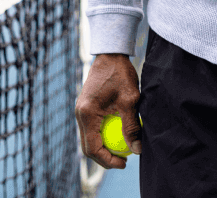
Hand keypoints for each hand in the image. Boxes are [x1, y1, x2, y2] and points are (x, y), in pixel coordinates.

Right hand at [75, 53, 141, 169]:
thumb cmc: (120, 74)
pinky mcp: (85, 107)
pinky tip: (117, 135)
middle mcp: (79, 114)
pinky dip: (101, 136)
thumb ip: (132, 126)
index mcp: (86, 114)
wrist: (110, 53)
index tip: (124, 163)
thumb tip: (137, 149)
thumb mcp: (130, 100)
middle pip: (88, 147)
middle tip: (123, 161)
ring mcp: (80, 110)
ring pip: (88, 139)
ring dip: (102, 148)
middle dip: (104, 158)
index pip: (93, 148)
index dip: (108, 160)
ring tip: (122, 150)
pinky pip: (91, 128)